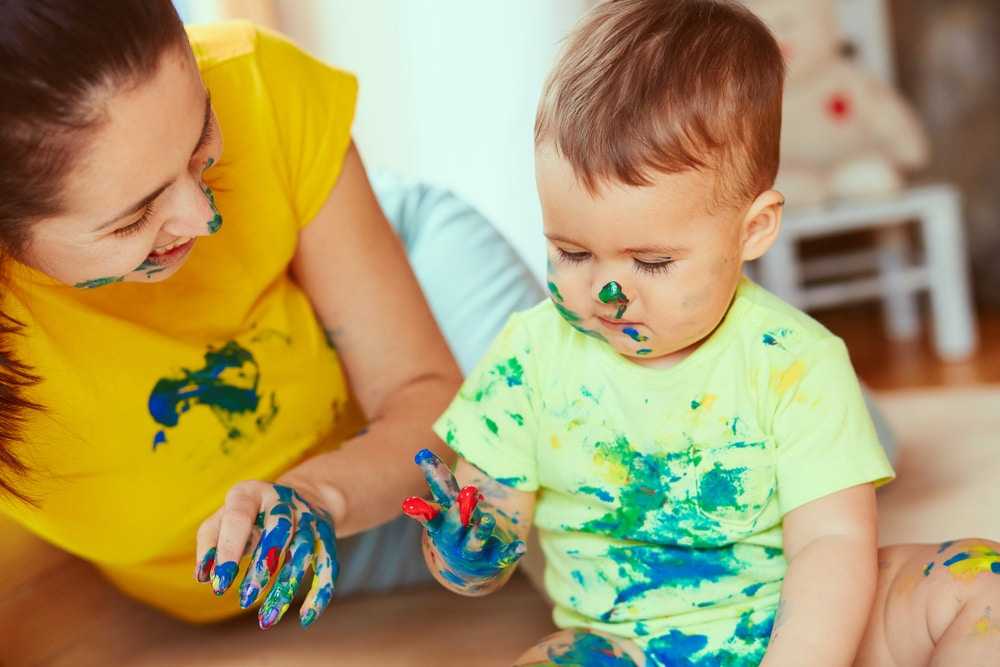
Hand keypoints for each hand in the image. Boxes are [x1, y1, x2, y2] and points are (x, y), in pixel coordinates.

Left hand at [194, 482, 337, 628]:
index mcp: (250, 494)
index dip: (229, 550)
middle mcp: (283, 501)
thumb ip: (210, 542)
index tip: (219, 586)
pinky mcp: (326, 536)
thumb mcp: (222, 519)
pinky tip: (306, 618)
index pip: (238, 518)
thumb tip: (204, 576)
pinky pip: (328, 564)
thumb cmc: (249, 515)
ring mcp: (308, 517)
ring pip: (303, 550)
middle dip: (262, 566)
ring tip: (266, 619)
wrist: (303, 494)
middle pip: (278, 530)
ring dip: (286, 585)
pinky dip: (320, 592)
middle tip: (245, 600)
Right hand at [402, 449, 524, 591]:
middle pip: (452, 527)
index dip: (420, 509)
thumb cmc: (454, 526)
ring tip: (487, 520)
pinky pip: (502, 557)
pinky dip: (510, 552)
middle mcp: (454, 538)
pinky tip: (520, 546)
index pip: (430, 514)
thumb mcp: (447, 504)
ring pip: (474, 542)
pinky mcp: (493, 559)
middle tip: (463, 497)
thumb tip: (422, 452)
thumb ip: (439, 481)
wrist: (468, 568)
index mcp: (440, 524)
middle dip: (457, 514)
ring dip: (480, 532)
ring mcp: (473, 550)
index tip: (409, 503)